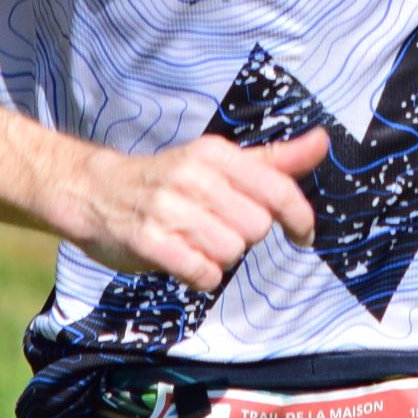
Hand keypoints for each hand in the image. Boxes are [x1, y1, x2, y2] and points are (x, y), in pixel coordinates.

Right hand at [63, 129, 327, 290]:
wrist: (94, 192)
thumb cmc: (167, 181)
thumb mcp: (219, 163)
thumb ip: (274, 160)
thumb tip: (322, 141)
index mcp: (215, 154)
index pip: (278, 189)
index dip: (299, 218)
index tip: (303, 234)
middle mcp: (192, 177)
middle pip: (257, 228)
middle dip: (245, 237)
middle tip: (217, 229)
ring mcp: (167, 208)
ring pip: (231, 252)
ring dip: (219, 258)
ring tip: (196, 243)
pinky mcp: (147, 241)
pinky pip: (201, 273)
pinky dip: (199, 275)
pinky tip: (184, 260)